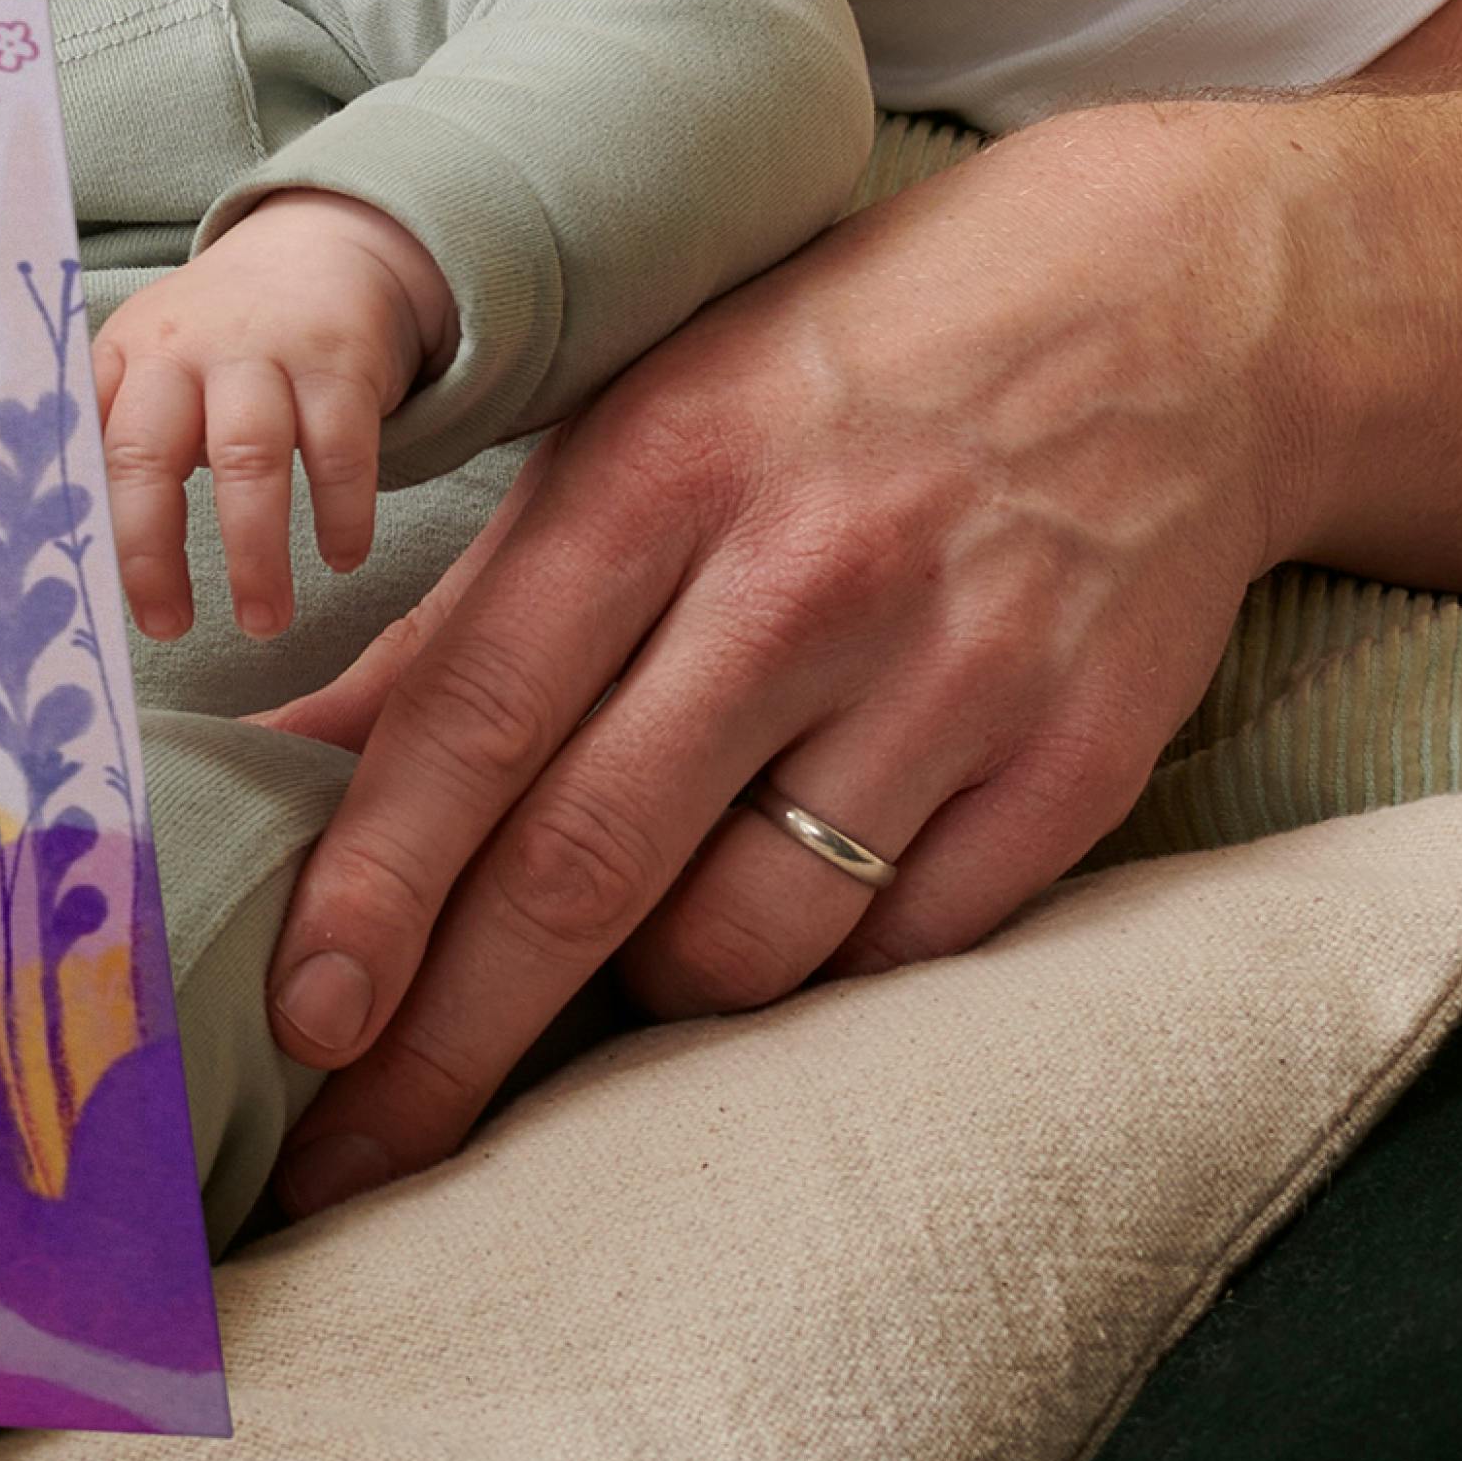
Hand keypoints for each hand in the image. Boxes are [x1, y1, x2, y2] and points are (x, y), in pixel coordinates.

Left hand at [94, 193, 455, 641]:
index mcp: (123, 358)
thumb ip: (113, 437)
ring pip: (248, 455)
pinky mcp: (339, 362)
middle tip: (168, 627)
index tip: (97, 599)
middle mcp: (182, 350)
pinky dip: (342, 513)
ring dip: (254, 549)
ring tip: (262, 622)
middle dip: (152, 548)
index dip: (89, 527)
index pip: (87, 448)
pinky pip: (341, 448)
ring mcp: (262, 352)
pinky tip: (342, 560)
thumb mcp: (148, 365)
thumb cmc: (214, 341)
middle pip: (147, 450)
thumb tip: (72, 548)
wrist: (315, 250)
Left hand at [250, 103, 1290, 1212]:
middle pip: (588, 865)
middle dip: (451, 1038)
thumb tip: (297, 760)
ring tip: (616, 959)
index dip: (378, 887)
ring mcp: (952, 678)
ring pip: (743, 946)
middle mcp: (799, 580)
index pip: (478, 718)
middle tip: (351, 1157)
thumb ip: (472, 607)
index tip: (299, 1021)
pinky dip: (817, 972)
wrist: (1164, 303)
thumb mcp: (631, 424)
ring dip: (646, 996)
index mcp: (656, 473)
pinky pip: (898, 955)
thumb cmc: (838, 365)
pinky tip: (786, 917)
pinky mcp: (1078, 762)